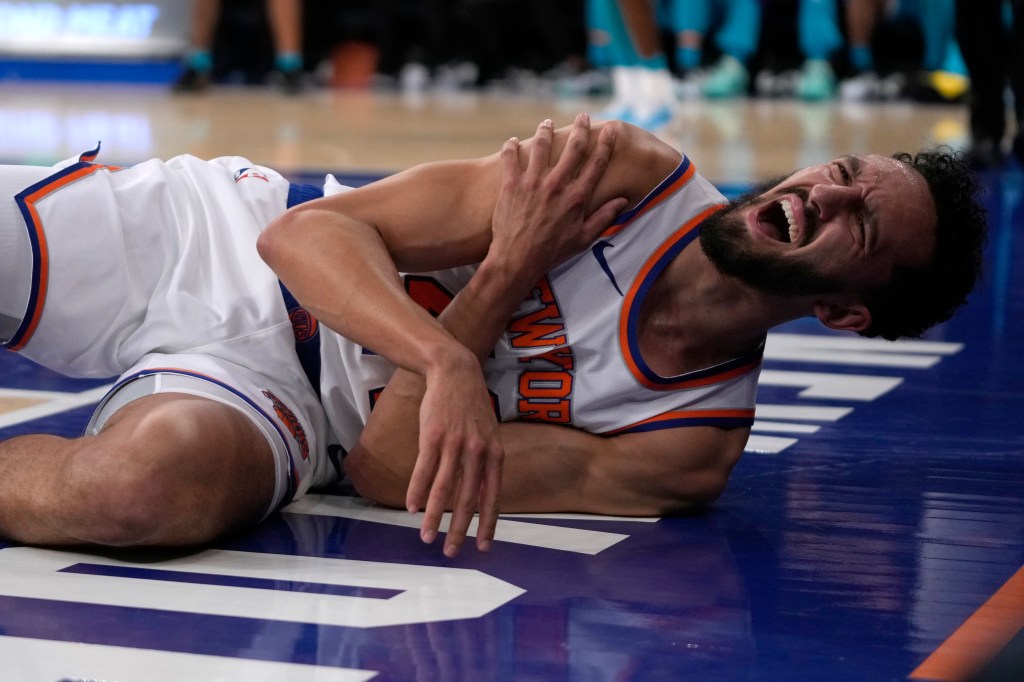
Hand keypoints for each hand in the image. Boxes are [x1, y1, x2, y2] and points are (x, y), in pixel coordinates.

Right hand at [406, 347, 502, 557]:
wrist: (456, 373)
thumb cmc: (472, 408)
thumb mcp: (490, 435)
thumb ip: (487, 464)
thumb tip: (483, 496)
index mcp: (495, 454)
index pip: (492, 497)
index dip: (488, 524)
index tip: (482, 547)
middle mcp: (478, 452)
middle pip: (467, 499)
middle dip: (459, 530)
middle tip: (452, 552)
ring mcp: (455, 444)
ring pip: (443, 490)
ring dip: (432, 517)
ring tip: (425, 537)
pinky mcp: (433, 437)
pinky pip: (424, 470)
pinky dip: (416, 491)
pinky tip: (410, 508)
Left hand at [489, 113, 627, 285]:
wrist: (518, 258)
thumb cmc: (552, 251)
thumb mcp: (583, 238)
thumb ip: (604, 217)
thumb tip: (622, 201)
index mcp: (577, 197)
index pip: (597, 163)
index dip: (606, 143)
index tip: (610, 129)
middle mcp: (557, 184)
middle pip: (573, 147)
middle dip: (580, 128)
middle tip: (582, 116)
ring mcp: (533, 182)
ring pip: (542, 146)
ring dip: (546, 130)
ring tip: (547, 123)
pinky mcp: (512, 184)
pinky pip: (511, 157)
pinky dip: (511, 146)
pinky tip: (513, 141)